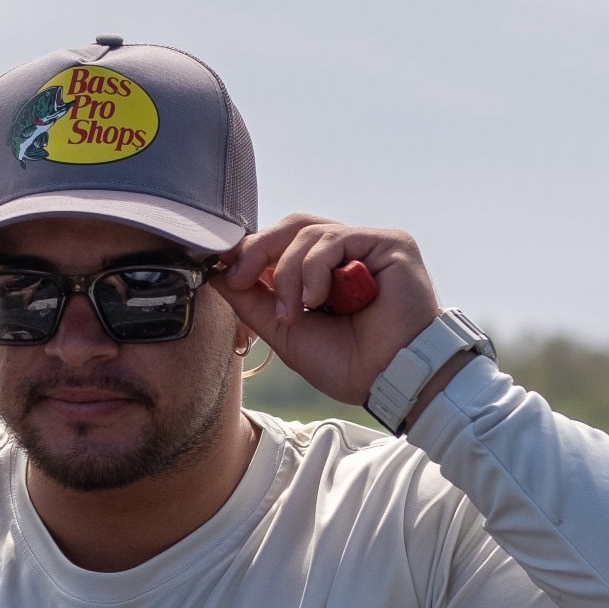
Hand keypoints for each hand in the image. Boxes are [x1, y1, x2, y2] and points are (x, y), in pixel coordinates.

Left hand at [223, 215, 437, 405]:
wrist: (391, 381)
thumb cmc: (349, 363)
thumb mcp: (286, 331)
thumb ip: (254, 302)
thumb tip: (218, 274)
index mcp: (325, 270)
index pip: (282, 242)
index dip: (250, 251)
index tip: (224, 271)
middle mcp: (348, 252)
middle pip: (292, 226)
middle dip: (257, 251)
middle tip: (240, 280)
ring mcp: (368, 246)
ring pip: (308, 232)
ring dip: (288, 273)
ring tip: (293, 312)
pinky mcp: (389, 243)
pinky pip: (336, 238)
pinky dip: (315, 270)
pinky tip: (319, 299)